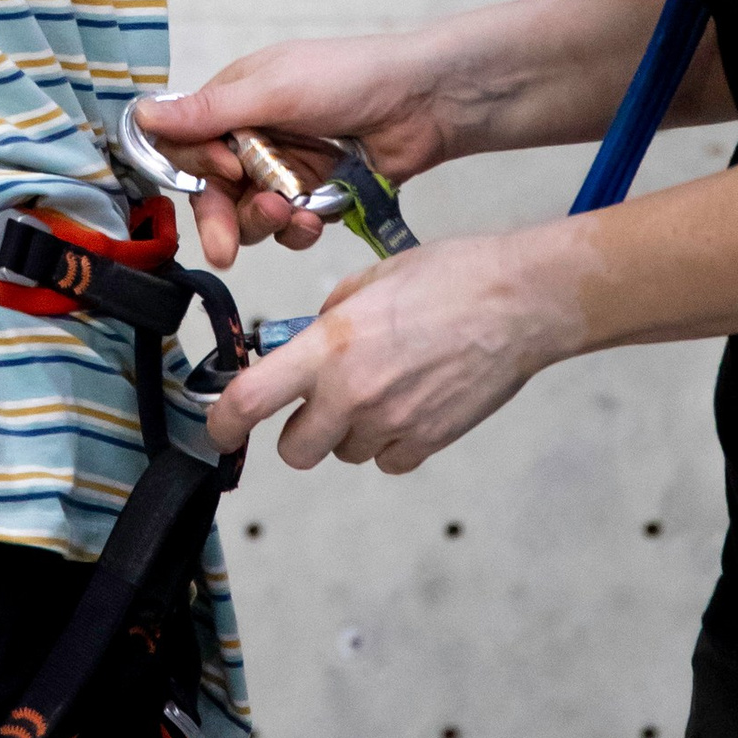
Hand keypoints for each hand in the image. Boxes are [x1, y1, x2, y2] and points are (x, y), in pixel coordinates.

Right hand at [143, 31, 447, 270]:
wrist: (425, 102)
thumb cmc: (350, 77)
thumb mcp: (274, 91)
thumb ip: (209, 113)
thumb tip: (140, 114)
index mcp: (235, 102)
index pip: (188, 147)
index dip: (199, 170)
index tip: (224, 173)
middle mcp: (253, 137)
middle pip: (215, 193)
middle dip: (221, 220)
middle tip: (224, 250)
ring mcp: (286, 170)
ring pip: (251, 217)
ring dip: (264, 224)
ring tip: (293, 215)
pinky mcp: (317, 197)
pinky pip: (290, 229)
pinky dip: (298, 230)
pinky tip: (315, 219)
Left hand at [206, 226, 571, 472]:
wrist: (520, 303)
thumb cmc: (453, 277)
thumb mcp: (370, 279)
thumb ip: (329, 318)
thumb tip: (310, 343)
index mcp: (329, 346)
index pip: (250, 401)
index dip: (222, 424)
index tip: (218, 430)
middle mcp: (353, 394)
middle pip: (295, 450)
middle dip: (300, 431)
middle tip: (321, 402)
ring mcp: (392, 425)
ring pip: (346, 454)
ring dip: (351, 432)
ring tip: (387, 388)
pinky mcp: (427, 444)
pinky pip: (388, 459)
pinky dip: (392, 442)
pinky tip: (413, 404)